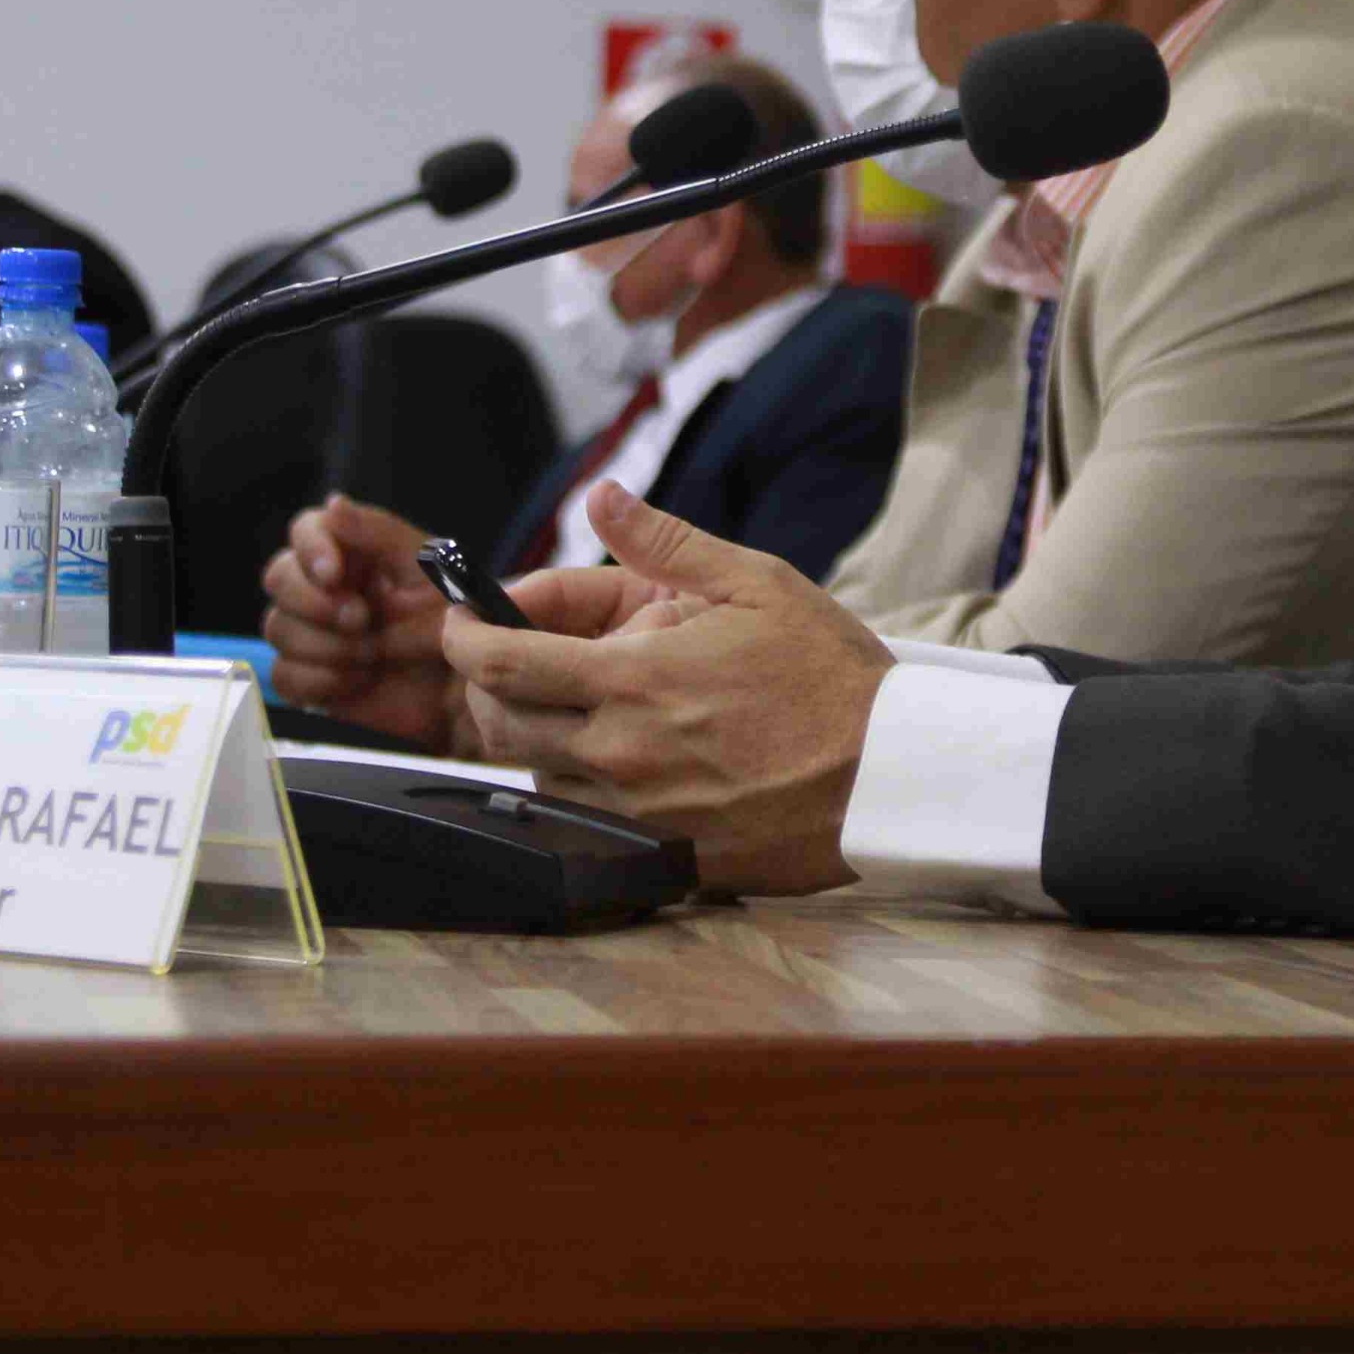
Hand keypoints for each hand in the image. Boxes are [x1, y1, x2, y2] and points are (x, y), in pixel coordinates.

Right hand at [260, 496, 465, 751]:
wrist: (461, 687)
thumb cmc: (452, 618)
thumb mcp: (430, 568)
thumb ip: (380, 533)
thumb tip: (333, 502)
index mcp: (352, 551)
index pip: (306, 530)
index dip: (311, 549)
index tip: (334, 574)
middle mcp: (323, 587)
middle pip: (279, 576)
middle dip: (316, 603)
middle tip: (362, 621)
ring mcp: (311, 632)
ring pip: (277, 628)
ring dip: (326, 645)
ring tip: (372, 654)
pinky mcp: (308, 678)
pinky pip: (283, 676)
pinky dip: (319, 680)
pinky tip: (358, 680)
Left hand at [446, 482, 893, 894]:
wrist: (891, 776)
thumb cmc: (830, 677)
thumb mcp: (755, 583)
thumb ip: (664, 542)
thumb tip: (602, 498)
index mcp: (633, 680)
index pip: (499, 662)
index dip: (462, 635)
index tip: (461, 618)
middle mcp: (618, 753)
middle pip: (498, 724)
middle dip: (486, 684)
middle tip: (511, 655)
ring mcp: (636, 813)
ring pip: (536, 776)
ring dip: (536, 735)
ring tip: (582, 700)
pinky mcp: (661, 855)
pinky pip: (584, 822)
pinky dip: (579, 784)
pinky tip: (619, 757)